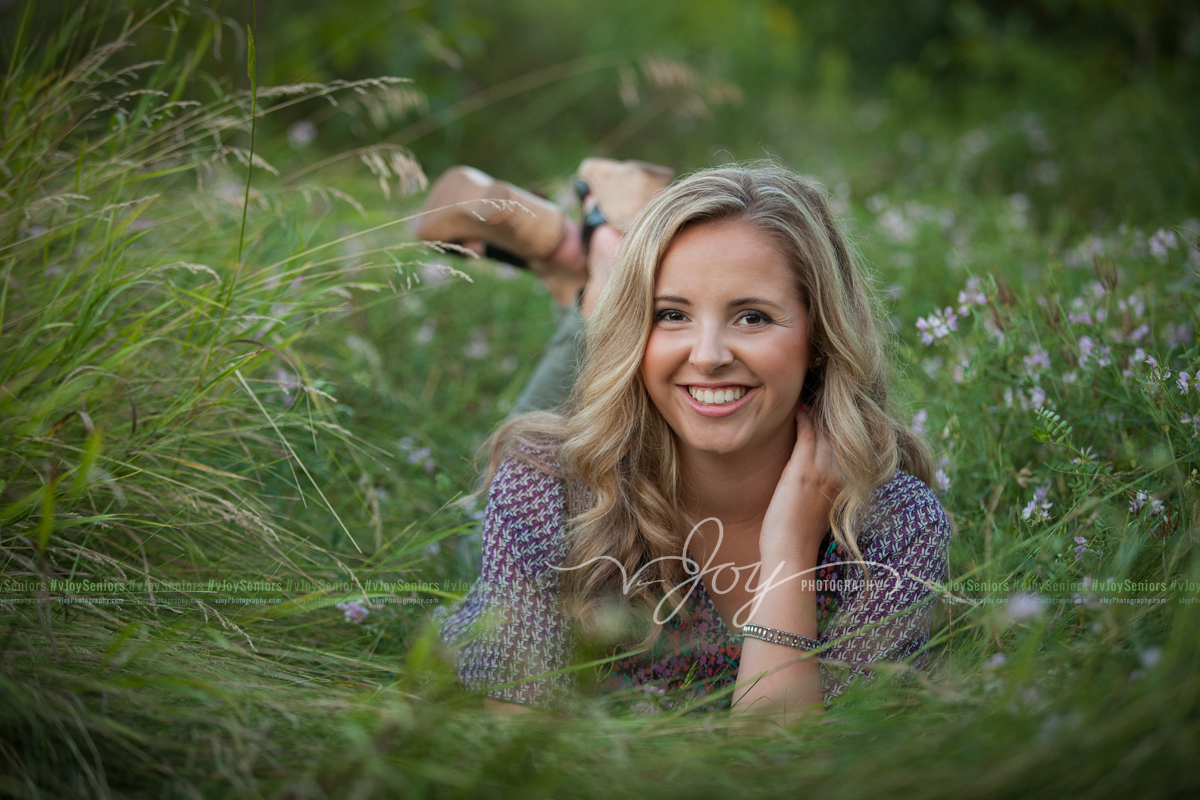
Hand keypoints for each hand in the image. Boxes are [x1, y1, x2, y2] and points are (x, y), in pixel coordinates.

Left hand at [758, 406, 843, 559]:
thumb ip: (821, 489)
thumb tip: (814, 479)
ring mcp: (824, 472)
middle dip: (831, 413)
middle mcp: (840, 475)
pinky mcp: (804, 471)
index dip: (840, 426)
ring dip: (818, 411)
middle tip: (820, 393)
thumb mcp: (817, 507)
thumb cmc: (798, 534)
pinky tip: (797, 409)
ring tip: (808, 396)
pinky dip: (805, 418)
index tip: (831, 409)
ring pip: (826, 430)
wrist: (790, 553)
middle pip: (840, 433)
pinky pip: (809, 434)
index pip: (848, 445)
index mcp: (846, 484)